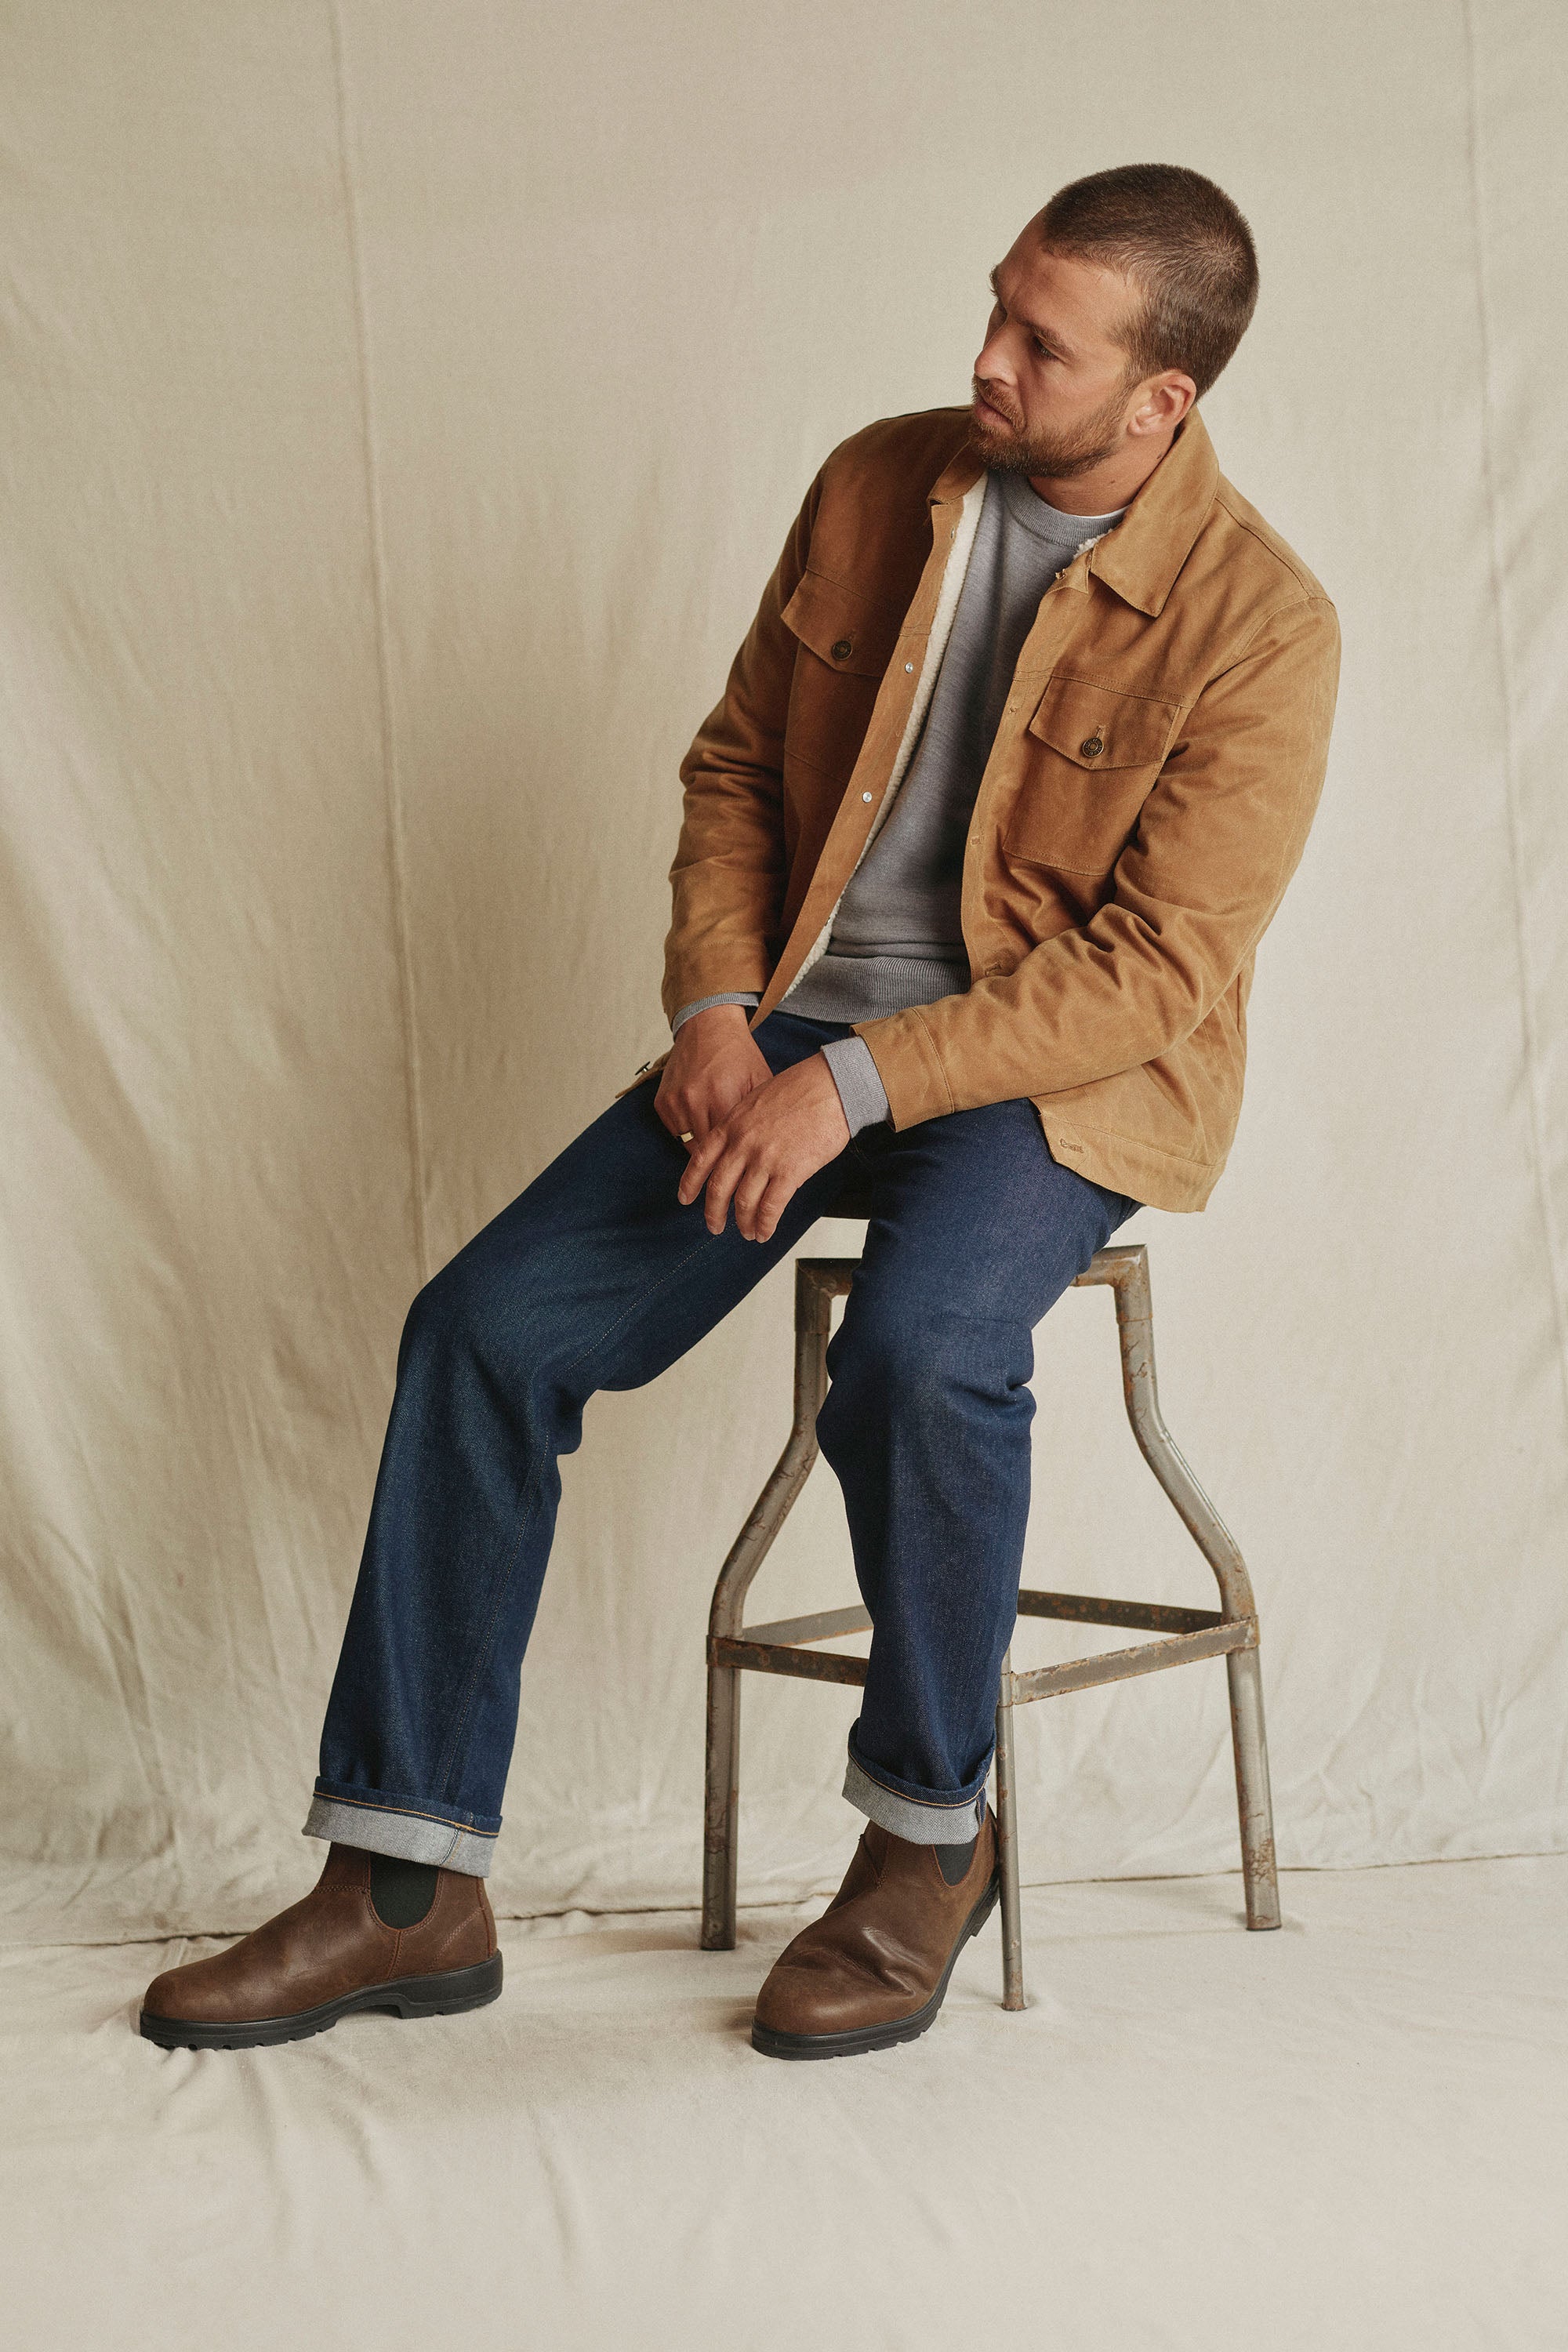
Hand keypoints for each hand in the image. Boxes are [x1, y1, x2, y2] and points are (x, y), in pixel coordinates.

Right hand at [655, 1005, 770, 1147]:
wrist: (709, 1026)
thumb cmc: (739, 1054)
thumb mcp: (760, 1080)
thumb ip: (759, 1116)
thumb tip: (760, 1147)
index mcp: (722, 1097)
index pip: (727, 1146)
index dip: (735, 1155)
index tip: (743, 1159)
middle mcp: (694, 1100)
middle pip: (707, 1149)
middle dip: (719, 1152)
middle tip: (730, 1151)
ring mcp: (675, 1101)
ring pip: (689, 1144)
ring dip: (703, 1142)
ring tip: (716, 1133)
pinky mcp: (662, 1102)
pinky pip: (675, 1131)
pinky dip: (688, 1130)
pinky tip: (701, 1117)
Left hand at [679, 1052, 849, 1241]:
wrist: (831, 1086)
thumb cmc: (800, 1088)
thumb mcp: (756, 1099)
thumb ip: (741, 1124)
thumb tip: (737, 1148)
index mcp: (731, 1124)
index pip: (700, 1160)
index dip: (690, 1184)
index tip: (685, 1199)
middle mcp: (742, 1144)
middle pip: (718, 1188)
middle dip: (714, 1213)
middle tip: (714, 1226)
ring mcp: (765, 1159)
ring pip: (744, 1203)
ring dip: (743, 1223)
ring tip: (747, 1233)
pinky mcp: (790, 1172)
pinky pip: (771, 1208)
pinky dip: (765, 1225)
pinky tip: (765, 1233)